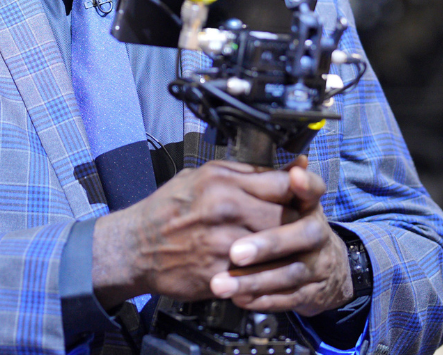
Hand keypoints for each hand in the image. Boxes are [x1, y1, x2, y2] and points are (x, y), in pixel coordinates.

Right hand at [92, 160, 296, 305]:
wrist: (134, 247)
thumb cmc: (167, 210)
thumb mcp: (201, 177)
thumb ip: (243, 173)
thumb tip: (283, 167)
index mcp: (222, 182)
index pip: (282, 182)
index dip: (303, 188)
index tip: (308, 193)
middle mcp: (224, 209)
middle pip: (287, 215)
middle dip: (300, 221)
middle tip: (305, 224)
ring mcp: (223, 243)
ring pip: (277, 248)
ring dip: (289, 250)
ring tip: (292, 248)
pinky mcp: (220, 273)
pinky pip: (259, 275)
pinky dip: (270, 273)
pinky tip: (272, 269)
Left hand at [208, 156, 352, 315]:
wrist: (327, 270)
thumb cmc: (292, 228)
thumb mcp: (283, 202)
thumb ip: (270, 181)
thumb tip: (271, 157)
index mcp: (308, 206)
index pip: (313, 190)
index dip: (306, 184)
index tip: (295, 177)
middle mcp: (317, 233)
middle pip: (301, 234)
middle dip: (268, 243)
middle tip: (236, 252)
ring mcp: (318, 264)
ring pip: (289, 273)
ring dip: (254, 279)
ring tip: (222, 284)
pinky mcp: (311, 292)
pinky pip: (289, 298)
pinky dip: (264, 300)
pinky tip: (240, 299)